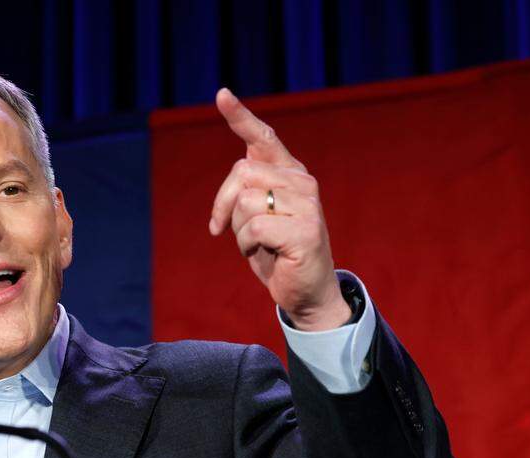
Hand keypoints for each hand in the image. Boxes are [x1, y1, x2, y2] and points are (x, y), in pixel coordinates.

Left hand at [208, 88, 350, 330]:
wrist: (306, 292)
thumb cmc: (276, 254)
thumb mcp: (257, 217)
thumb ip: (249, 192)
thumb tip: (233, 186)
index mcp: (289, 173)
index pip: (263, 137)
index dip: (240, 116)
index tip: (221, 94)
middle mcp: (302, 181)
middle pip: (241, 172)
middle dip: (222, 204)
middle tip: (223, 229)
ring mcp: (307, 204)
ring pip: (245, 201)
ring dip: (238, 231)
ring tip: (257, 245)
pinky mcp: (306, 230)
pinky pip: (254, 228)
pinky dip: (247, 246)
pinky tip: (266, 254)